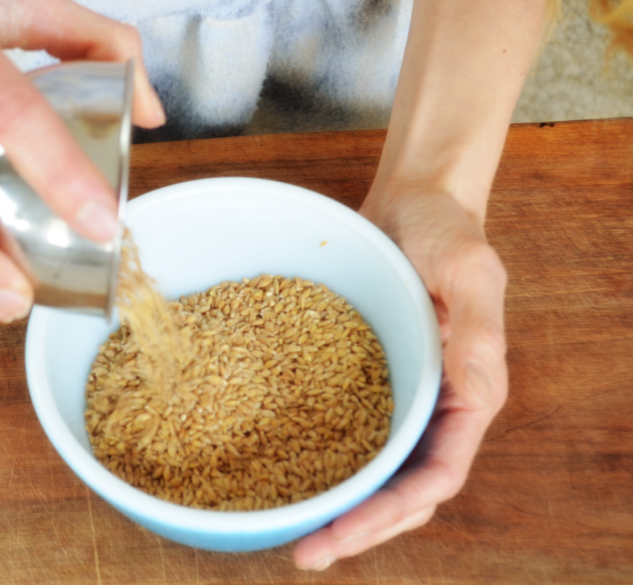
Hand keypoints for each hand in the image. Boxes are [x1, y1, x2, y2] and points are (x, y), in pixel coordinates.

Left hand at [294, 181, 508, 569]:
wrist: (413, 199)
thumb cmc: (448, 228)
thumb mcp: (471, 270)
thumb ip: (478, 331)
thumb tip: (473, 396)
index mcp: (465, 394)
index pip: (434, 477)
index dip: (389, 514)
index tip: (340, 536)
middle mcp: (429, 403)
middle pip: (397, 488)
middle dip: (355, 526)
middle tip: (303, 553)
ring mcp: (393, 391)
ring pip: (366, 465)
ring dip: (333, 500)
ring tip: (284, 527)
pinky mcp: (359, 373)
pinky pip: (337, 421)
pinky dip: (311, 449)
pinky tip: (271, 462)